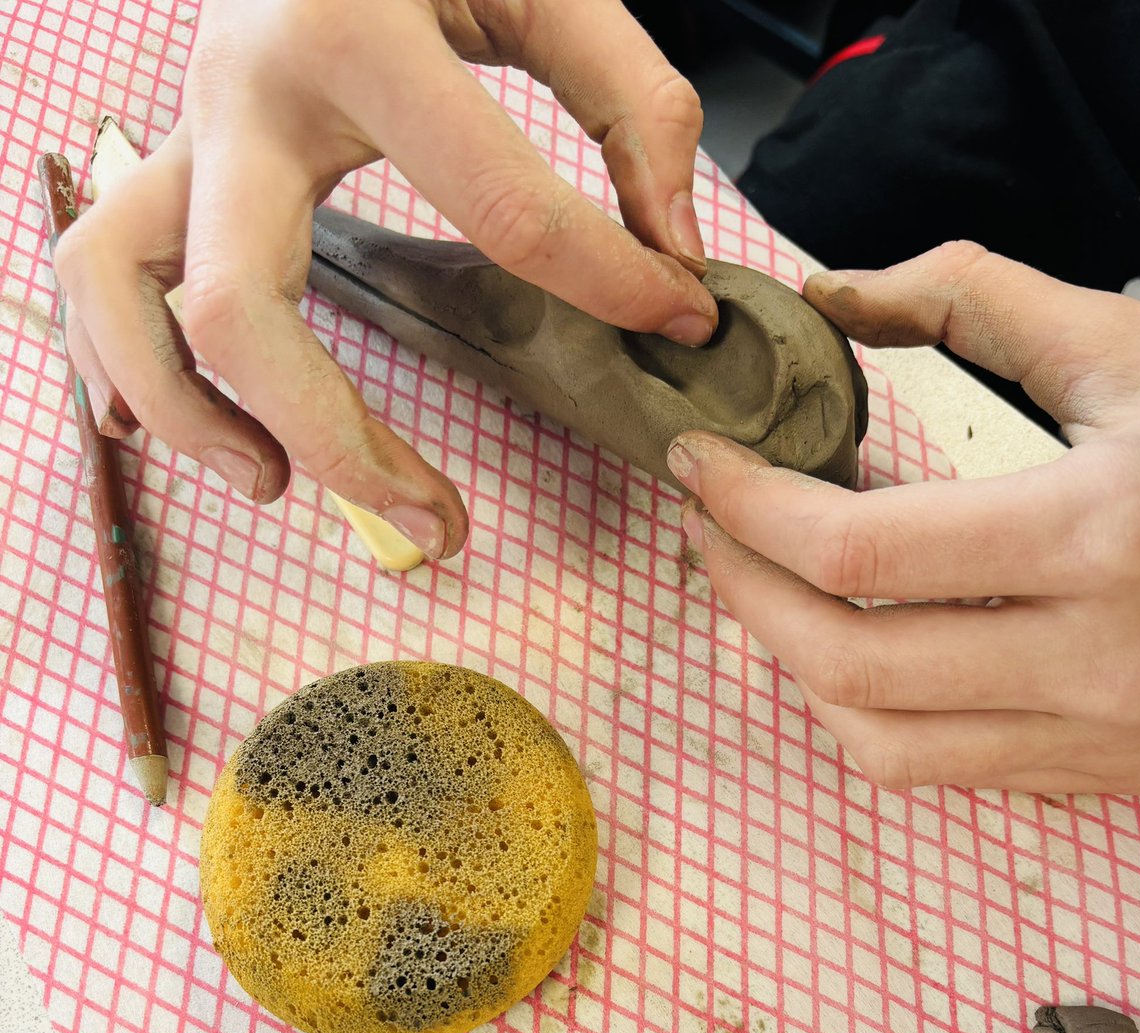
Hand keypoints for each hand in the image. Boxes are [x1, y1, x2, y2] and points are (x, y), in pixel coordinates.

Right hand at [53, 0, 717, 557]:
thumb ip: (636, 106)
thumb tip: (674, 257)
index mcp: (352, 34)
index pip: (498, 205)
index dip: (605, 281)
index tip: (678, 319)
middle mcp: (239, 94)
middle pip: (231, 302)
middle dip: (333, 434)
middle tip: (434, 520)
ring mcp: (186, 131)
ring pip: (118, 292)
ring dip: (187, 411)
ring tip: (277, 484)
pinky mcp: (172, 161)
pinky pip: (104, 275)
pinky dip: (128, 364)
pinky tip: (199, 421)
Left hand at [668, 241, 1139, 793]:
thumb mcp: (1120, 344)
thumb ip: (966, 298)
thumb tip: (826, 295)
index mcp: (1103, 531)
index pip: (859, 551)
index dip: (750, 507)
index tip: (703, 464)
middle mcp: (1102, 658)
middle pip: (846, 661)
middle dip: (743, 588)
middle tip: (708, 523)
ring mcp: (1104, 734)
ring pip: (878, 740)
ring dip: (787, 659)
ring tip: (756, 581)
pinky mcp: (1102, 770)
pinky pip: (935, 767)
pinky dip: (858, 710)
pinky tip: (840, 641)